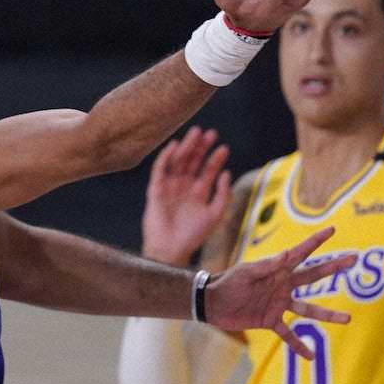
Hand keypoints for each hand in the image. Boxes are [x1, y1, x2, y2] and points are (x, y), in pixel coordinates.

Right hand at [141, 126, 231, 266]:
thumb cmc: (193, 235)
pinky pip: (160, 170)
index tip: (223, 147)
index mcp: (198, 192)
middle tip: (210, 133)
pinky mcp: (156, 190)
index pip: (207, 170)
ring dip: (186, 147)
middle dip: (201, 147)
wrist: (171, 250)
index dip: (215, 159)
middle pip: (193, 161)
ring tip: (195, 133)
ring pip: (178, 161)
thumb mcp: (214, 215)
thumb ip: (222, 195)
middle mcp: (184, 186)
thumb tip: (227, 174)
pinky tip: (174, 146)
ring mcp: (170, 186)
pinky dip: (165, 157)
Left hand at [205, 226, 354, 359]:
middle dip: (333, 267)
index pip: (301, 252)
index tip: (331, 229)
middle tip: (353, 259)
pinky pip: (288, 334)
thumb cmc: (228, 282)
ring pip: (308, 309)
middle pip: (313, 275)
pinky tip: (310, 355)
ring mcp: (279, 303)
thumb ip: (268, 266)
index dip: (316, 241)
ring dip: (327, 314)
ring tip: (347, 318)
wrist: (212, 303)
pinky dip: (298, 345)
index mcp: (278, 269)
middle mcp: (283, 285)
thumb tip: (289, 254)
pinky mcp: (271, 320)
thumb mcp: (247, 272)